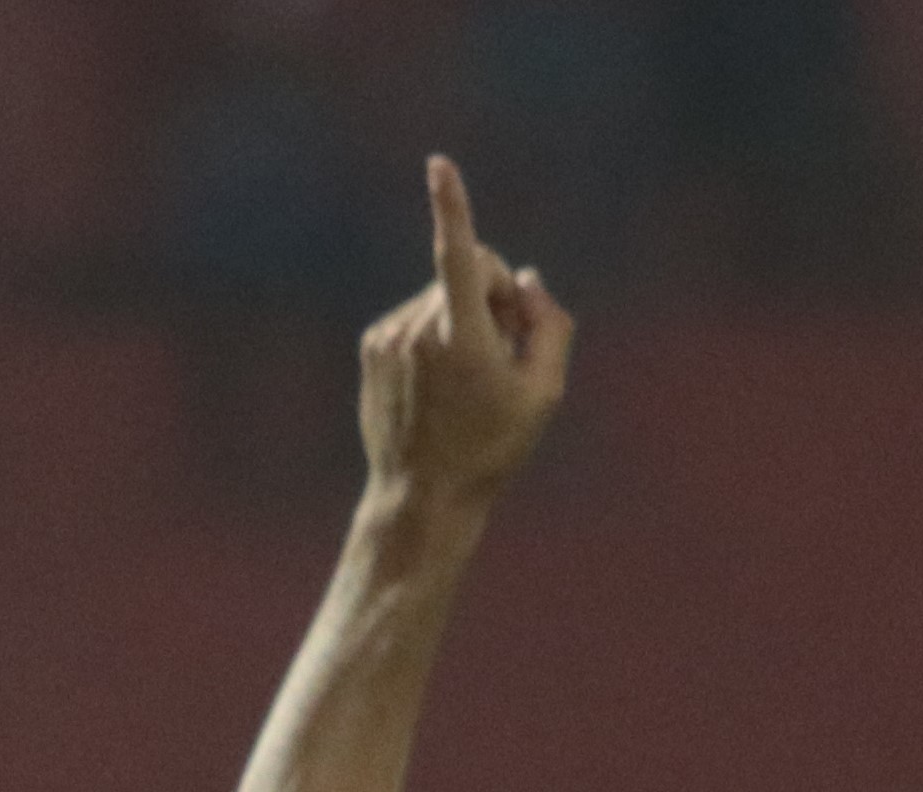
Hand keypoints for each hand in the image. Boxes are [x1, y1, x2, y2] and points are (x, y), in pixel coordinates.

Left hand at [361, 156, 572, 513]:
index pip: (457, 257)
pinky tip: (443, 379)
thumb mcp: (543, 394)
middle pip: (468, 270)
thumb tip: (528, 280)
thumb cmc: (491, 449)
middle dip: (495, 291)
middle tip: (512, 343)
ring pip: (442, 293)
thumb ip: (549, 326)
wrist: (421, 495)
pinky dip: (437, 331)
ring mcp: (390, 335)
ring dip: (466, 315)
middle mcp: (419, 328)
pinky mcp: (373, 344)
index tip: (439, 165)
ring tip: (473, 375)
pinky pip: (416, 314)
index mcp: (462, 338)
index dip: (452, 207)